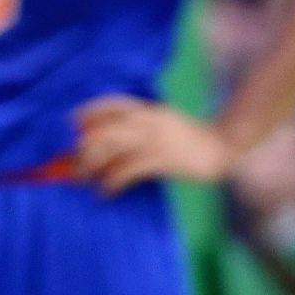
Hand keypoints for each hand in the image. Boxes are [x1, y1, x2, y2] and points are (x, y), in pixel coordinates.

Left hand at [73, 94, 232, 196]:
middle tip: (75, 163)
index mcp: (152, 109)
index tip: (73, 120)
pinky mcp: (163, 160)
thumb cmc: (189, 138)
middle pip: (109, 128)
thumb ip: (142, 125)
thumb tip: (109, 138)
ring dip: (94, 165)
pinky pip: (128, 170)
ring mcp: (157, 139)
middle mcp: (152, 120)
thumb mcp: (165, 122)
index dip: (92, 110)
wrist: (221, 145)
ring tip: (85, 179)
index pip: (116, 103)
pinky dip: (112, 181)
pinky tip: (106, 191)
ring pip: (114, 149)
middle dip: (86, 146)